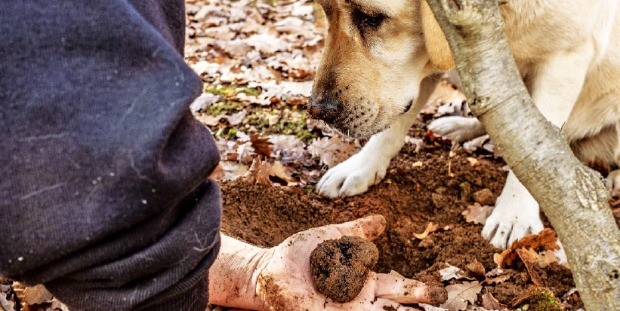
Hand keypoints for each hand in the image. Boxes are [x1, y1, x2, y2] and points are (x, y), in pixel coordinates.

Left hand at [253, 215, 442, 309]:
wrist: (270, 270)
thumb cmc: (301, 255)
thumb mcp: (332, 237)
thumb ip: (357, 232)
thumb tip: (383, 221)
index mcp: (365, 280)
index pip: (399, 287)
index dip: (419, 290)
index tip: (441, 294)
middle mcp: (360, 300)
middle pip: (397, 308)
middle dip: (418, 309)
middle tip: (441, 306)